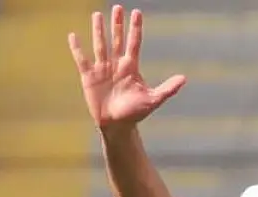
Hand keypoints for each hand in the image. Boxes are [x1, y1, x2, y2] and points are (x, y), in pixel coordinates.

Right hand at [68, 5, 185, 130]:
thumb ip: (168, 89)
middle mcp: (116, 64)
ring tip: (97, 15)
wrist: (118, 125)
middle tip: (118, 7)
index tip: (137, 12)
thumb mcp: (153, 100)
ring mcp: (102, 69)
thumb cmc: (136, 112)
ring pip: (100, 45)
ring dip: (99, 31)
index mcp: (131, 67)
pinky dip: (77, 48)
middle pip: (117, 40)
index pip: (134, 43)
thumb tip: (184, 78)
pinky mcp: (89, 76)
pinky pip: (82, 59)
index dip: (135, 28)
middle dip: (117, 24)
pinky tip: (73, 36)